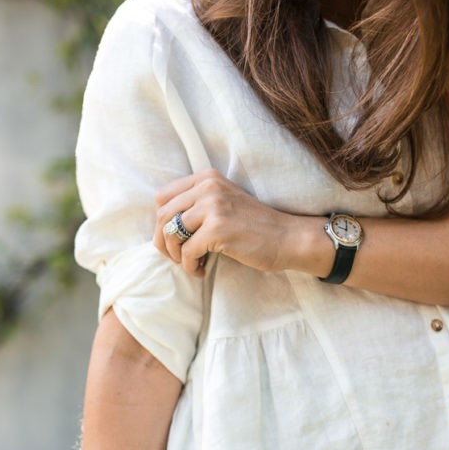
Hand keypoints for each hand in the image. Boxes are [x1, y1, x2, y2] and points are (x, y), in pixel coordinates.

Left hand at [153, 168, 311, 276]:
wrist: (287, 238)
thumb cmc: (255, 227)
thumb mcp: (224, 203)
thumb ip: (197, 205)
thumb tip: (162, 227)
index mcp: (206, 178)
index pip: (163, 197)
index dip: (161, 222)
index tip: (173, 240)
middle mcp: (207, 187)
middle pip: (162, 216)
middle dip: (163, 242)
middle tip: (177, 258)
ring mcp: (212, 207)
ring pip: (171, 234)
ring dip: (176, 256)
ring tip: (192, 264)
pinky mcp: (217, 229)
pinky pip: (187, 252)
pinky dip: (191, 267)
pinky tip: (202, 271)